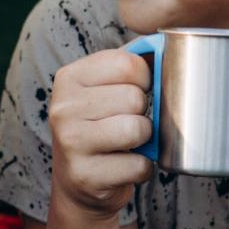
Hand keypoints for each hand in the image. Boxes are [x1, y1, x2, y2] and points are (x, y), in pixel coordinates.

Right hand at [49, 50, 153, 219]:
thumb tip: (165, 45)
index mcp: (69, 78)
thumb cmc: (101, 128)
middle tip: (128, 123)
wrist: (78, 183)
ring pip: (137, 129)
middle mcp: (63, 108)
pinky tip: (124, 166)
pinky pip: (139, 165)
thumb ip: (129, 66)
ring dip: (145, 140)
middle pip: (134, 98)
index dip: (145, 79)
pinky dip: (142, 168)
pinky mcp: (85, 175)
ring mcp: (71, 142)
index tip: (136, 92)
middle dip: (143, 114)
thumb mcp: (103, 90)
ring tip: (129, 144)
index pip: (127, 63)